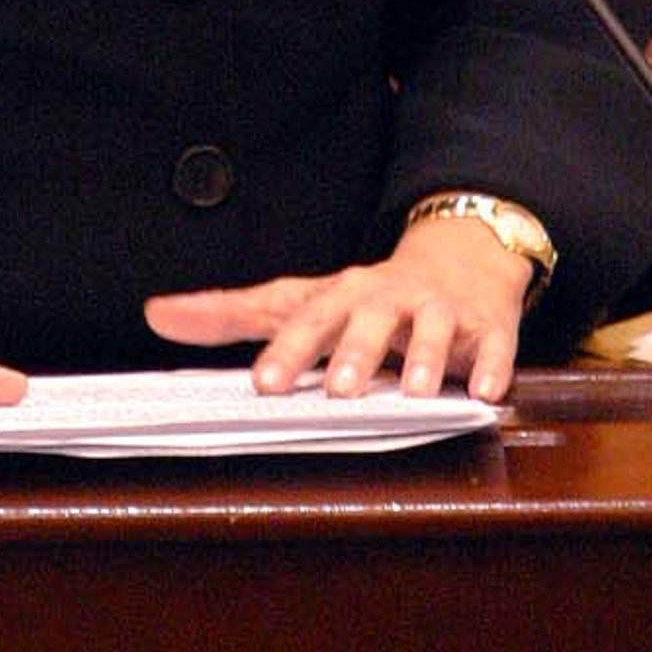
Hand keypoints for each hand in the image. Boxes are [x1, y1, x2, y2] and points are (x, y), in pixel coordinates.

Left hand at [143, 215, 530, 404]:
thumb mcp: (301, 299)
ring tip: (418, 392)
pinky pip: (494, 344)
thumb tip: (157, 315)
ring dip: (426, 357)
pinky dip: (493, 366)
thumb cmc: (367, 296)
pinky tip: (488, 391)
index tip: (263, 385)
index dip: (287, 351)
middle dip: (356, 352)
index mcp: (341, 293)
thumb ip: (233, 313)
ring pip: (434, 327)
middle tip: (339, 390)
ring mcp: (441, 309)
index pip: (308, 319)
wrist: (459, 259)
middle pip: (370, 318)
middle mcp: (389, 297)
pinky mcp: (487, 326)